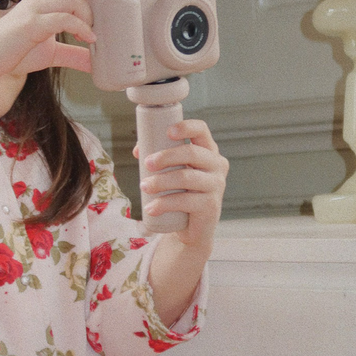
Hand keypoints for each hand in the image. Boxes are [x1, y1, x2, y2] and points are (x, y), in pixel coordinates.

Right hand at [0, 0, 117, 84]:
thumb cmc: (12, 53)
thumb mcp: (49, 54)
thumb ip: (72, 55)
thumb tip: (95, 64)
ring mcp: (34, 9)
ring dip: (88, 13)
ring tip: (92, 34)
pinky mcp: (30, 25)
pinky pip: (62, 18)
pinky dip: (80, 27)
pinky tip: (88, 39)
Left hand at [136, 119, 227, 247]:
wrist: (193, 227)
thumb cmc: (181, 193)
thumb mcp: (173, 172)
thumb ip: (159, 159)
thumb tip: (138, 150)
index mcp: (208, 151)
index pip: (202, 130)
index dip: (186, 127)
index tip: (168, 132)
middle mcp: (217, 165)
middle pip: (192, 153)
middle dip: (166, 156)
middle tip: (146, 164)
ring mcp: (217, 186)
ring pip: (186, 177)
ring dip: (161, 181)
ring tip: (144, 186)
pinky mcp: (211, 206)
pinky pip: (185, 201)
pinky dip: (164, 204)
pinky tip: (151, 208)